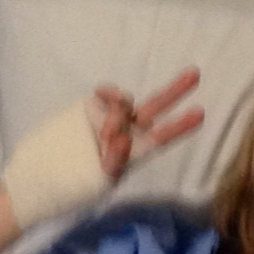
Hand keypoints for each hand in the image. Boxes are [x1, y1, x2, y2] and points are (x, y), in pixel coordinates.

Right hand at [90, 69, 203, 183]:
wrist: (53, 169)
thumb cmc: (83, 180)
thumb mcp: (104, 178)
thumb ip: (116, 158)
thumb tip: (122, 136)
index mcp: (137, 150)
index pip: (162, 137)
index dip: (180, 126)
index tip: (200, 115)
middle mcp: (129, 129)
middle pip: (155, 107)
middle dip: (175, 91)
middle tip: (195, 73)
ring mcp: (111, 116)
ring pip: (126, 102)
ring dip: (120, 112)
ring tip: (107, 135)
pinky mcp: (93, 106)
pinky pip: (106, 93)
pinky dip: (107, 92)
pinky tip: (100, 94)